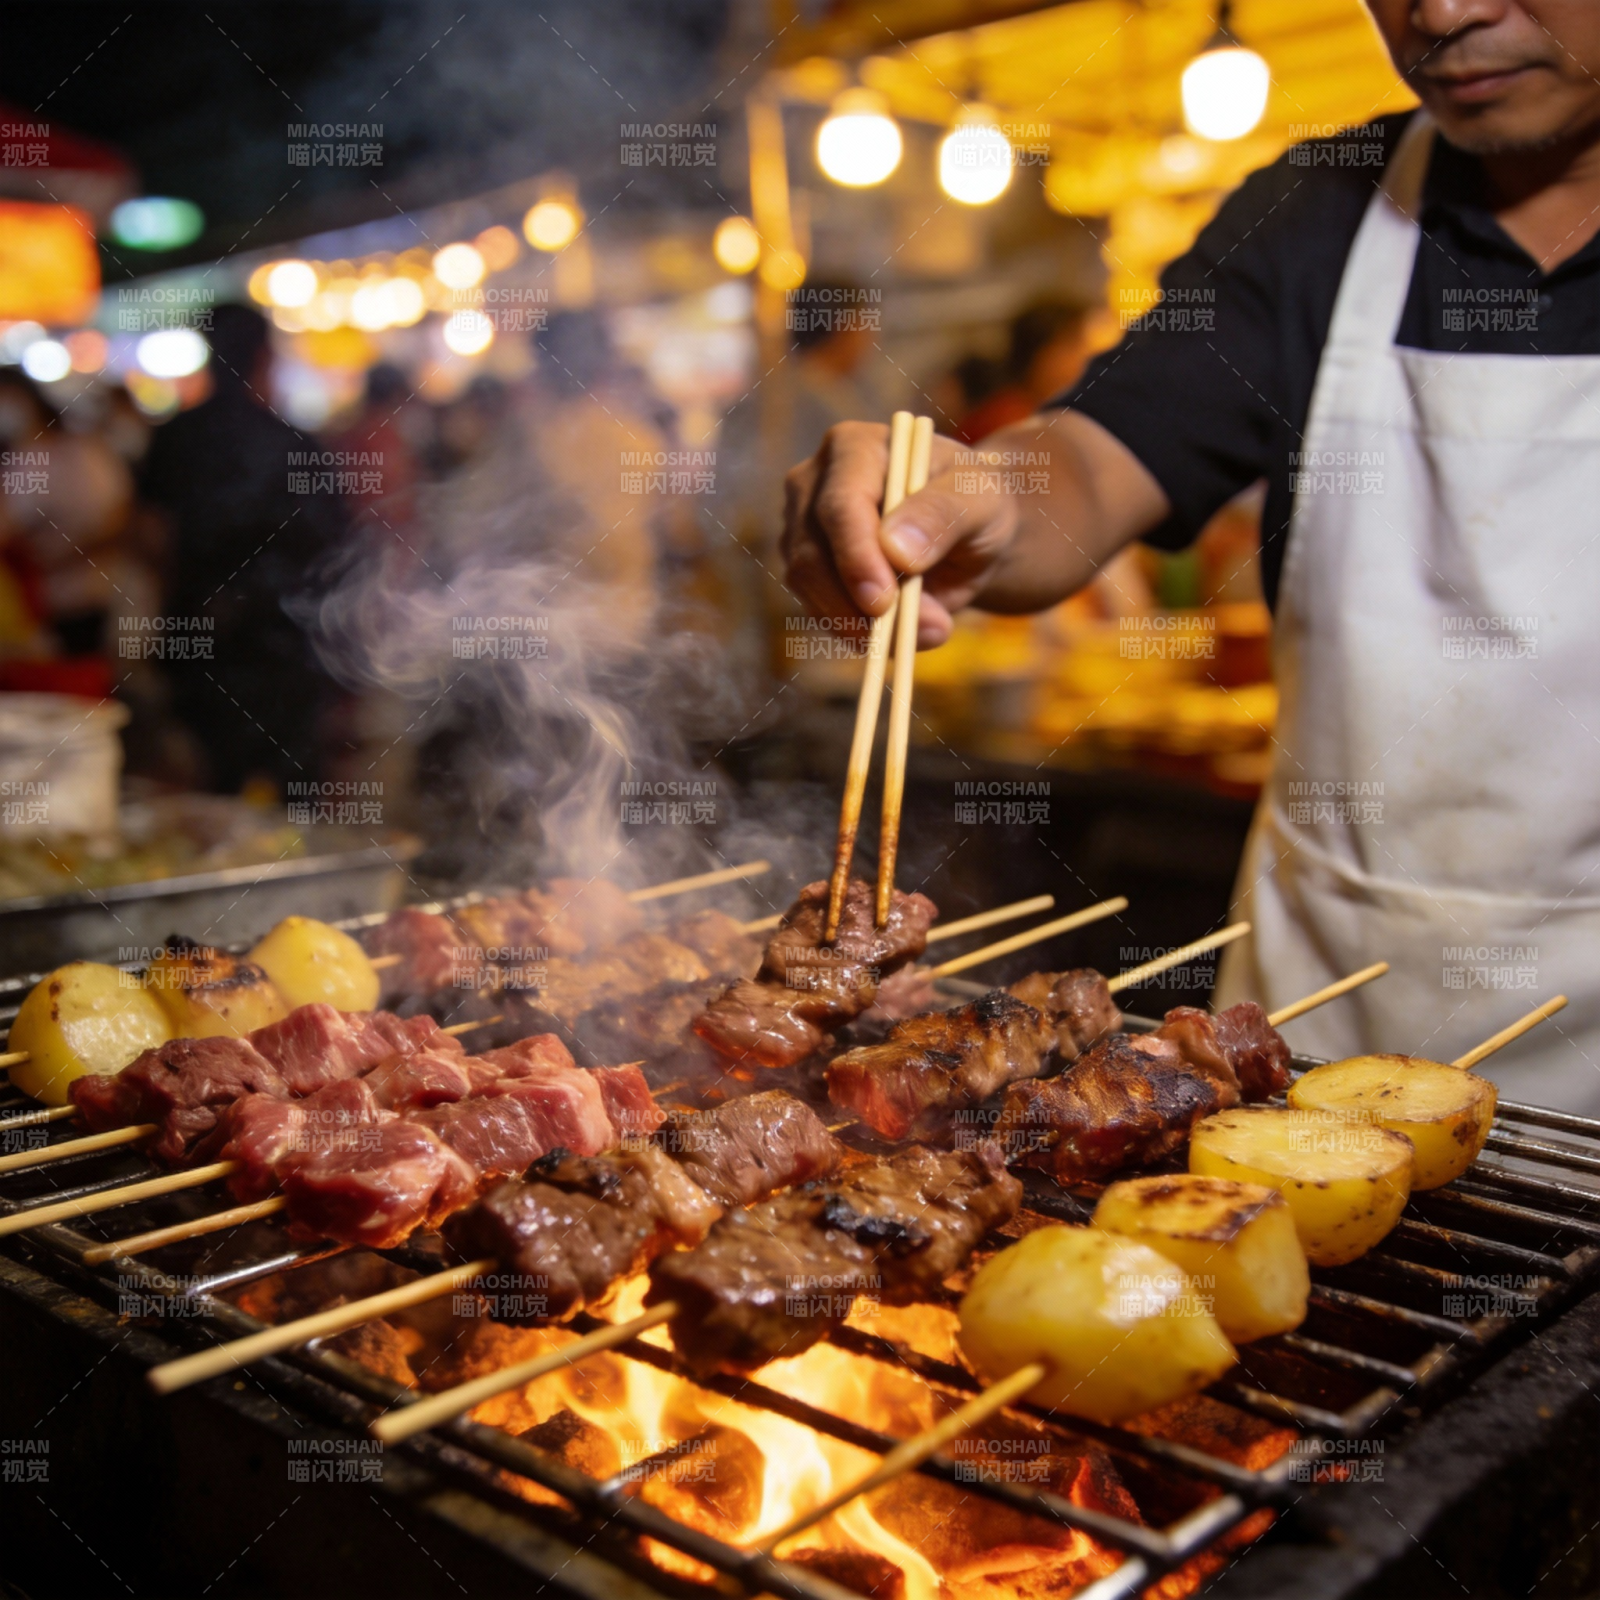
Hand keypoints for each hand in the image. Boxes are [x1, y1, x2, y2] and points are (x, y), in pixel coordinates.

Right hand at [781, 421, 1017, 647]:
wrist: (966, 534)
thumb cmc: (973, 502)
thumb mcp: (980, 499)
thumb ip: (943, 514)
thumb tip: (896, 552)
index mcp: (853, 447)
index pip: (840, 504)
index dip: (856, 556)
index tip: (882, 602)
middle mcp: (814, 483)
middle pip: (810, 552)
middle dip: (857, 603)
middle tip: (924, 631)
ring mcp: (802, 528)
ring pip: (808, 589)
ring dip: (863, 624)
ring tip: (933, 629)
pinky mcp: (806, 570)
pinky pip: (818, 611)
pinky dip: (859, 632)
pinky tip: (903, 633)